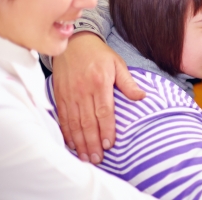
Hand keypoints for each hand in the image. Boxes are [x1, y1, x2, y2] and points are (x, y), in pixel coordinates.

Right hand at [52, 31, 144, 163]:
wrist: (73, 42)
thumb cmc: (98, 54)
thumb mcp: (118, 64)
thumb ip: (128, 83)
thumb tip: (142, 97)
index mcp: (100, 83)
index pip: (103, 111)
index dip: (106, 130)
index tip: (109, 145)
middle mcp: (83, 90)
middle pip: (87, 122)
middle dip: (92, 143)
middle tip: (97, 159)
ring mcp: (69, 94)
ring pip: (74, 123)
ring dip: (79, 142)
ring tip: (85, 157)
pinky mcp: (59, 95)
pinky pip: (62, 118)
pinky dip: (66, 133)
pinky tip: (71, 144)